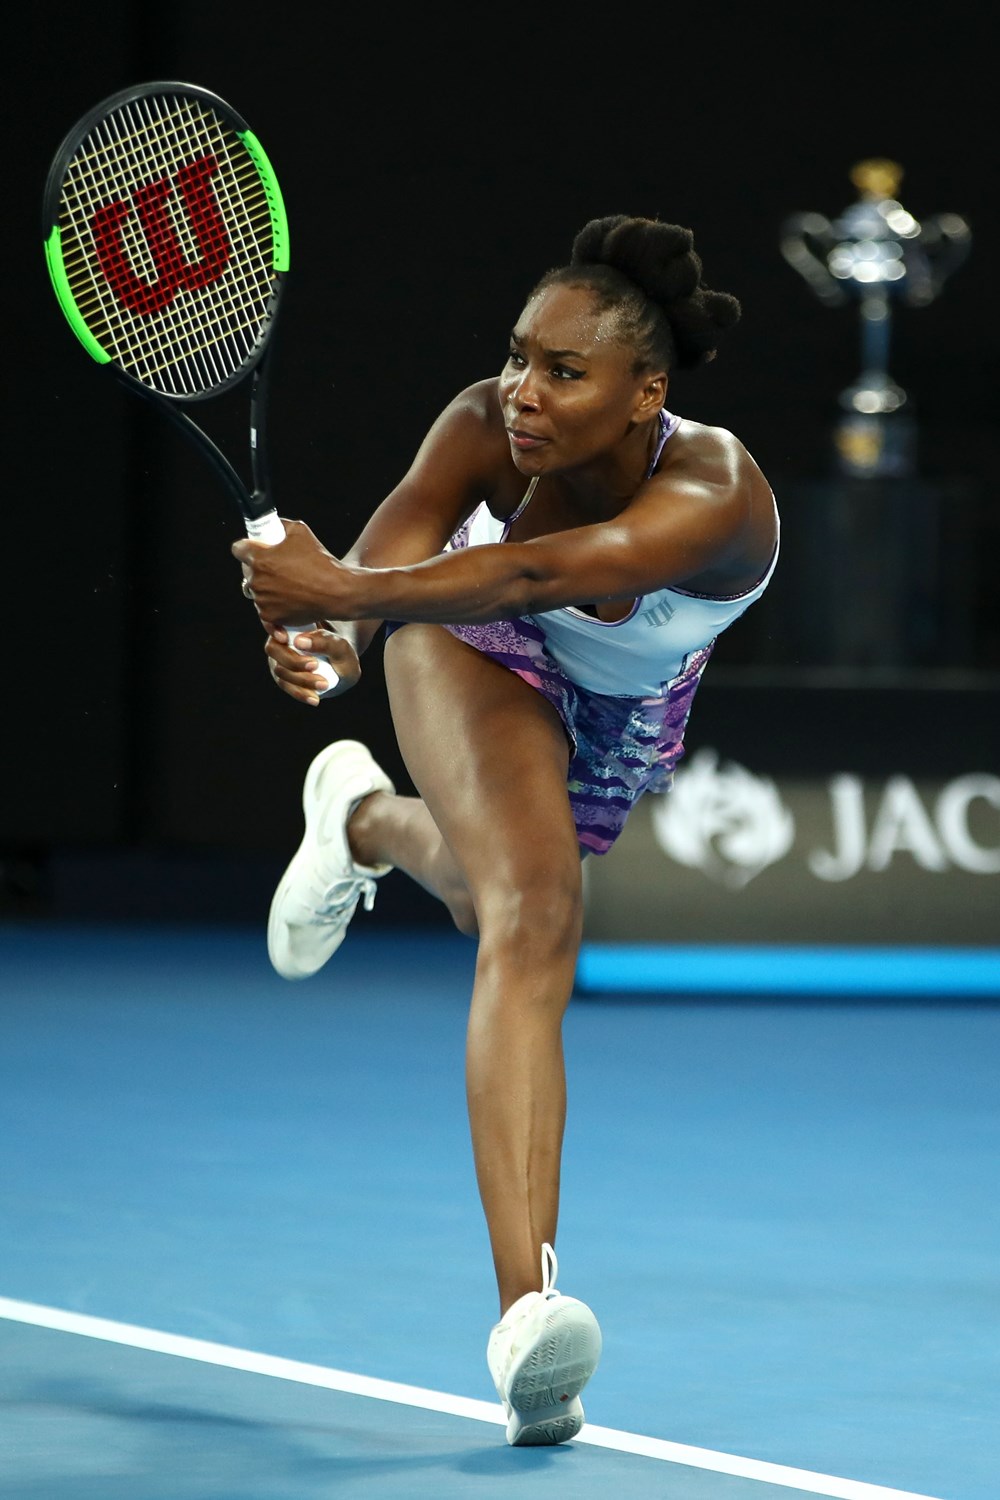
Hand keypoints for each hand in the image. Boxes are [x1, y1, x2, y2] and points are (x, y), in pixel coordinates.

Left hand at [233, 518, 354, 622]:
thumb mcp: (301, 532)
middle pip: (246, 572)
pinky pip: (264, 610)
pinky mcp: (270, 616)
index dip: (247, 548)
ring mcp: (262, 600)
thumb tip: (274, 525)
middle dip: (258, 569)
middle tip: (277, 569)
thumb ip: (282, 526)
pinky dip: (273, 606)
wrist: (336, 593)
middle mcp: (257, 581)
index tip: (254, 550)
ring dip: (266, 588)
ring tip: (287, 585)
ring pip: (255, 591)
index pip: (238, 549)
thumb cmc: (321, 563)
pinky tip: (285, 600)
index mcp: (260, 559)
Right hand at [262, 621, 360, 704]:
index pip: (274, 623)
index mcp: (290, 625)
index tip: (285, 638)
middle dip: (293, 660)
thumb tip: (299, 642)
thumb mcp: (340, 646)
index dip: (274, 630)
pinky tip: (315, 700)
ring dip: (301, 680)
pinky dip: (300, 694)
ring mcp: (279, 661)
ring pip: (280, 671)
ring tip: (324, 684)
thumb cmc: (341, 652)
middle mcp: (280, 642)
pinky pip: (287, 687)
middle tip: (315, 665)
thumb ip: (324, 641)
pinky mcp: (284, 679)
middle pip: (274, 650)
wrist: (342, 669)